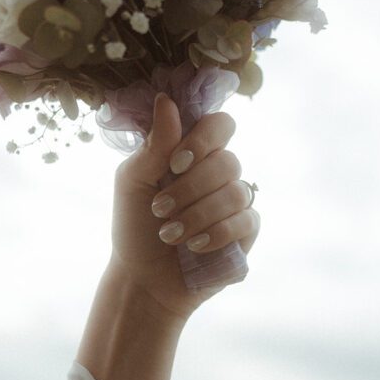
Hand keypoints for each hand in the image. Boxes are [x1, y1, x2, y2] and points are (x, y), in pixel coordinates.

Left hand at [109, 92, 259, 322]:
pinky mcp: (245, 232)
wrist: (142, 278)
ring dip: (198, 214)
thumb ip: (154, 145)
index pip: (219, 125)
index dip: (202, 140)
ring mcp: (235, 202)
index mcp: (193, 153)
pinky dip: (217, 232)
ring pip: (236, 192)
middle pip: (228, 161)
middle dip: (190, 188)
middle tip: (159, 209)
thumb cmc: (134, 226)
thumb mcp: (133, 181)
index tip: (174, 163)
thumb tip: (166, 101)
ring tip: (170, 234)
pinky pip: (247, 220)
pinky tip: (194, 245)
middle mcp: (219, 173)